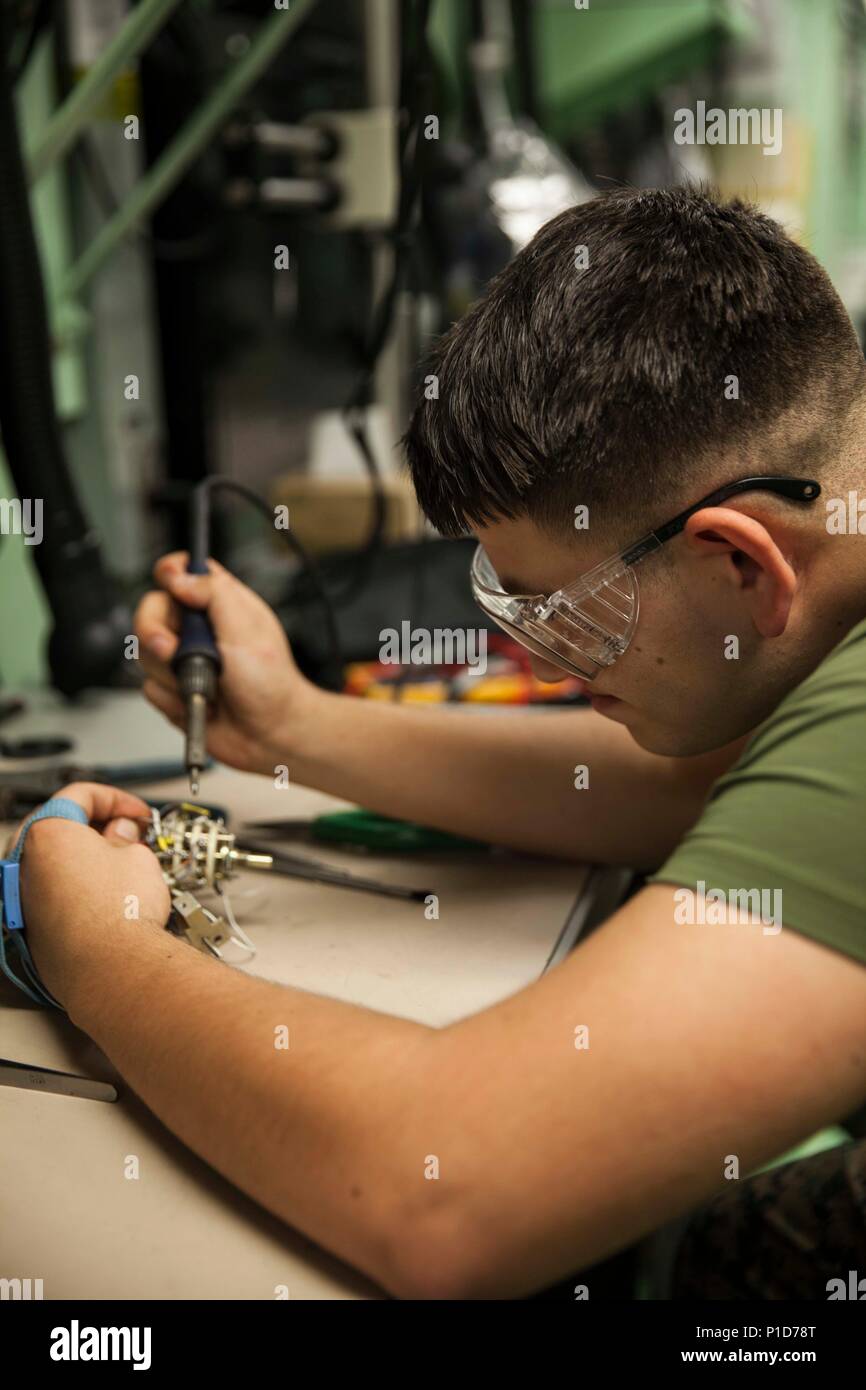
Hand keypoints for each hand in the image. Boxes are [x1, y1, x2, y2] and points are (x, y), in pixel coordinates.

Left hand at [12, 783, 170, 1010]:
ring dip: (86, 859)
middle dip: (98, 828)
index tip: (137, 813)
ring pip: (54, 862)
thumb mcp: (138, 856)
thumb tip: (120, 836)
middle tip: (128, 836)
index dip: (118, 799)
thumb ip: (125, 838)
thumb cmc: (119, 915)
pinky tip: (105, 897)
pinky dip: (76, 887)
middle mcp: (23, 861)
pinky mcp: (29, 927)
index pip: (81, 796)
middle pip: (60, 828)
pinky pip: (52, 893)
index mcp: (46, 831)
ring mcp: (22, 896)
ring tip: (121, 868)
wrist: (111, 970)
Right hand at [134, 554, 316, 774]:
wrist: (269, 735)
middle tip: (172, 650)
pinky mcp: (173, 689)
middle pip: (151, 610)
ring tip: (207, 685)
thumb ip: (214, 594)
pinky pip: (150, 688)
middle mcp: (198, 628)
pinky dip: (173, 698)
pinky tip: (201, 703)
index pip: (183, 571)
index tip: (168, 580)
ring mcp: (184, 659)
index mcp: (220, 605)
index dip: (170, 571)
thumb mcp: (247, 628)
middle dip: (154, 631)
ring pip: (145, 653)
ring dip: (172, 673)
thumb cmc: (271, 685)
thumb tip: (180, 577)